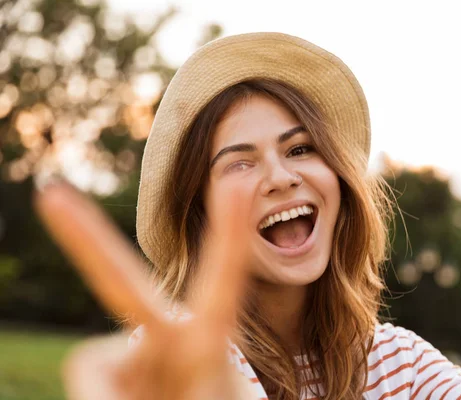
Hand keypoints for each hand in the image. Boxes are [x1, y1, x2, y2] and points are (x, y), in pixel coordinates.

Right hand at [34, 182, 255, 399]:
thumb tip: (112, 395)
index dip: (229, 237)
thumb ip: (198, 393)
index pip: (222, 282)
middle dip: (88, 242)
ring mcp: (129, 350)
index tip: (239, 183)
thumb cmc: (211, 398)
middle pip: (121, 284)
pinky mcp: (95, 364)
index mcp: (209, 338)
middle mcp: (166, 335)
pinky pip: (90, 394)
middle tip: (50, 196)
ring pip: (100, 379)